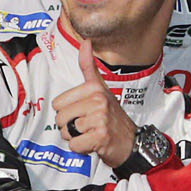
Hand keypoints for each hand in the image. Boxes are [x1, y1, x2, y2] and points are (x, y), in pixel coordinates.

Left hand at [56, 38, 139, 169]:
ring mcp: (100, 118)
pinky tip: (93, 143)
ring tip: (91, 133)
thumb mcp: (101, 88)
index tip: (84, 111)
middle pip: (60, 118)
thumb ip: (89, 66)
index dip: (68, 111)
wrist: (131, 142)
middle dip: (70, 126)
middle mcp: (98, 100)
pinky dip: (81, 149)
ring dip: (76, 138)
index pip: (58, 103)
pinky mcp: (100, 136)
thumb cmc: (112, 116)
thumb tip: (85, 42)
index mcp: (94, 88)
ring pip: (66, 132)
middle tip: (87, 125)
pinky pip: (74, 145)